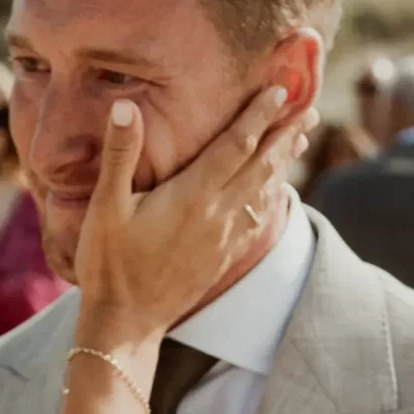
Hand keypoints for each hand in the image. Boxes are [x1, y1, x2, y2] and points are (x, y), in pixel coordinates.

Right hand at [72, 86, 312, 346]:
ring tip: (300, 140)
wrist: (126, 322)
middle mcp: (217, 214)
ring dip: (284, 163)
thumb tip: (125, 106)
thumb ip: (120, 154)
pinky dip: (272, 196)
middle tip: (308, 110)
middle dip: (286, 134)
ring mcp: (224, 238)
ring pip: (265, 192)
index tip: (280, 90)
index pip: (236, 145)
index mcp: (192, 196)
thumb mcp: (105, 207)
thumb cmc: (109, 264)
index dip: (260, 115)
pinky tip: (276, 189)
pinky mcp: (223, 257)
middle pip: (262, 165)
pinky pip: (258, 219)